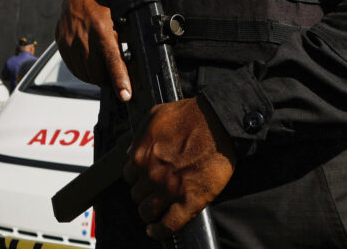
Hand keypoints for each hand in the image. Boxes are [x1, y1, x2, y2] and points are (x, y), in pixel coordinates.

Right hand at [56, 0, 130, 101]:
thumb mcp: (118, 16)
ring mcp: (69, 41)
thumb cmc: (101, 2)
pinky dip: (84, 72)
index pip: (112, 59)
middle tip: (118, 80)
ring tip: (105, 73)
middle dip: (108, 80)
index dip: (119, 79)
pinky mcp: (61, 44)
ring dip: (96, 78)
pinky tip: (91, 67)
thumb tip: (131, 60)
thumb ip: (122, 37)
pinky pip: (73, 68)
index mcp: (101, 28)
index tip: (125, 95)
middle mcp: (82, 36)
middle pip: (96, 72)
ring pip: (85, 73)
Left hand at [124, 97, 235, 240]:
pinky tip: (157, 231)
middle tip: (153, 192)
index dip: (136, 178)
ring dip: (149, 212)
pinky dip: (160, 231)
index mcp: (141, 155)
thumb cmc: (190, 115)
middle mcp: (152, 175)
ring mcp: (170, 190)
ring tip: (155, 211)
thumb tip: (130, 153)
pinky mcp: (190, 200)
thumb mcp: (155, 116)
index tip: (144, 178)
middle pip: (137, 195)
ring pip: (147, 212)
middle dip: (143, 194)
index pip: (128, 177)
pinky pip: (168, 225)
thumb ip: (139, 136)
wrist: (218, 122)